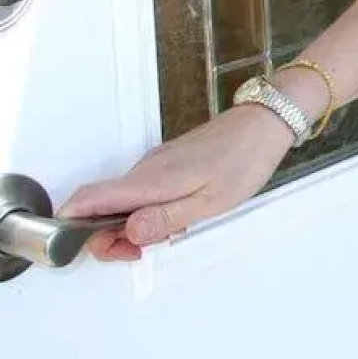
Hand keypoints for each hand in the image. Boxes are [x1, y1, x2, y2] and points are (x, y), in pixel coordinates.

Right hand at [57, 104, 293, 261]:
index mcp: (149, 180)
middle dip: (110, 237)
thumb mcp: (209, 201)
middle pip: (99, 208)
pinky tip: (177, 217)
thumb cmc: (244, 161)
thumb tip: (125, 233)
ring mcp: (154, 166)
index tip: (104, 249)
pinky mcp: (167, 165)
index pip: (85, 200)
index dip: (75, 229)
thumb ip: (165, 218)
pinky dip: (148, 212)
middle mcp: (144, 170)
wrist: (264, 124)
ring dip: (133, 226)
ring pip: (122, 202)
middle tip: (146, 251)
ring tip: (172, 232)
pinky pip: (141, 193)